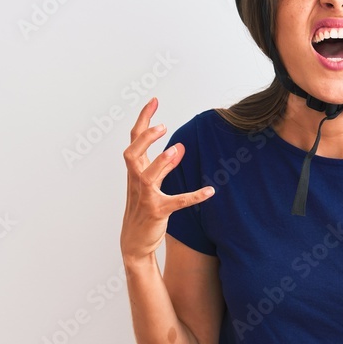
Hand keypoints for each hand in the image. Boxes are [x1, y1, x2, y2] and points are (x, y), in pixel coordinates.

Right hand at [120, 98, 213, 262]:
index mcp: (134, 171)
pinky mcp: (157, 212)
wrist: (134, 243)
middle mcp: (136, 182)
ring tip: (178, 150)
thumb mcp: (146, 185)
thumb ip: (158, 165)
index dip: (143, 120)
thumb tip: (178, 147)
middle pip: (132, 153)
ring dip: (162, 163)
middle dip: (145, 138)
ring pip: (148, 177)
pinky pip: (176, 202)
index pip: (134, 140)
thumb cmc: (142, 210)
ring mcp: (145, 198)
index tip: (154, 101)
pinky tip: (210, 191)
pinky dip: (193, 196)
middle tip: (163, 126)